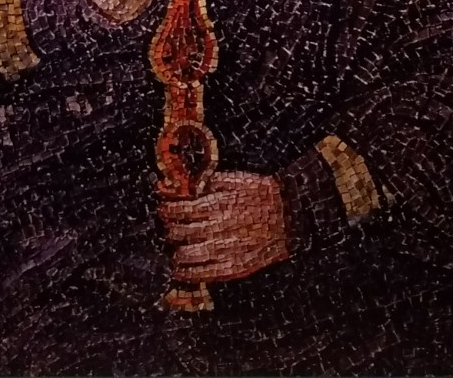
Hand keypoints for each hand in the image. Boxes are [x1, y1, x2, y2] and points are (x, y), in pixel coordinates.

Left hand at [160, 171, 290, 283]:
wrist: (290, 216)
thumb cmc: (263, 195)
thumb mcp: (236, 179)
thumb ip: (210, 181)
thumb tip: (187, 184)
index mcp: (216, 204)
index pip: (179, 210)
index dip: (166, 210)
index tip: (163, 209)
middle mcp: (217, 227)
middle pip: (179, 232)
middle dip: (169, 230)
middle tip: (168, 229)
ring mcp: (225, 249)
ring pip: (187, 255)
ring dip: (175, 253)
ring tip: (174, 251)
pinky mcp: (234, 267)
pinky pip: (204, 273)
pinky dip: (188, 273)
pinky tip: (181, 270)